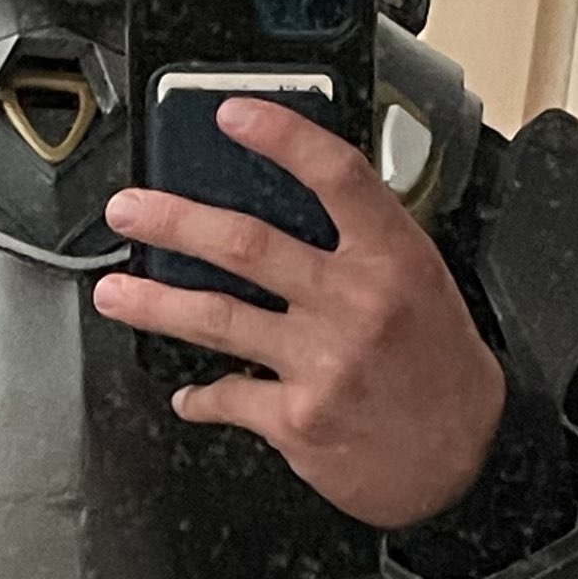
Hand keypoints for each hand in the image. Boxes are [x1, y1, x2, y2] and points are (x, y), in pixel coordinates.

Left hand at [92, 98, 506, 529]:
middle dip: (173, 222)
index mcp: (393, 259)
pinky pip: (228, 396)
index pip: (336, 177)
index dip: (282, 138)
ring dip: (154, 303)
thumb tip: (290, 207)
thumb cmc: (441, 371)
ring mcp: (320, 363)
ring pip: (216, 318)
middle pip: (246, 245)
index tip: (232, 115)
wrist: (462, 463)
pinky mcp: (296, 418)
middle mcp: (354, 305)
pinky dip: (201, 395)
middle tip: (130, 211)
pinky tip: (188, 393)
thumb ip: (363, 245)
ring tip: (115, 292)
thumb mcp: (422, 285)